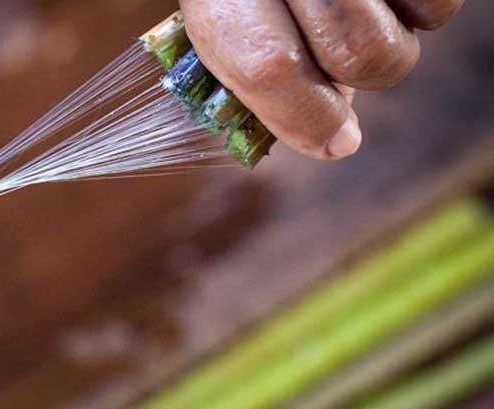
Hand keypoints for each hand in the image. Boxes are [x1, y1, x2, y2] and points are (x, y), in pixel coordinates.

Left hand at [180, 0, 463, 158]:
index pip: (268, 64)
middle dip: (350, 80)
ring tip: (356, 13)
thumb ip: (257, 67)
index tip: (330, 140)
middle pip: (355, 54)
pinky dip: (420, 9)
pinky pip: (440, 4)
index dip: (301, 118)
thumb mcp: (224, 8)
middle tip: (336, 60)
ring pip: (401, 36)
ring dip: (386, 44)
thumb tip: (335, 137)